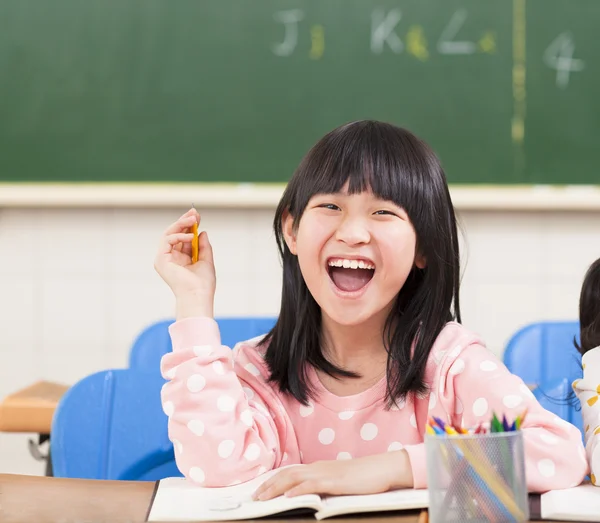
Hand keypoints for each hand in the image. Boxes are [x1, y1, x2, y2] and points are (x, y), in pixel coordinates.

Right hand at [154, 208, 215, 317]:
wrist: (197, 295)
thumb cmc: (203, 283)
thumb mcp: (206, 260)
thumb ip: (203, 246)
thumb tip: (202, 232)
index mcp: (181, 258)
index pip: (183, 237)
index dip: (189, 225)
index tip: (197, 215)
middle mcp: (171, 257)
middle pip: (174, 233)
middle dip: (184, 221)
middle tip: (194, 212)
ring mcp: (164, 258)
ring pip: (169, 234)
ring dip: (181, 224)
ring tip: (193, 219)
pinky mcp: (161, 259)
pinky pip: (167, 240)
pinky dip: (178, 235)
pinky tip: (191, 236)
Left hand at [253, 451, 413, 499]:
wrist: (381, 468)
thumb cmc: (363, 477)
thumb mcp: (339, 480)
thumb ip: (323, 485)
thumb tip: (309, 494)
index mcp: (318, 467)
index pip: (290, 472)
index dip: (273, 480)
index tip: (260, 489)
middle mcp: (318, 467)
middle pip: (287, 473)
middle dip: (268, 485)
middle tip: (254, 497)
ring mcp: (326, 473)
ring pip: (294, 478)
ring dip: (276, 488)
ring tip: (262, 498)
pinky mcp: (335, 482)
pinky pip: (312, 485)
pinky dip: (298, 490)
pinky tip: (288, 497)